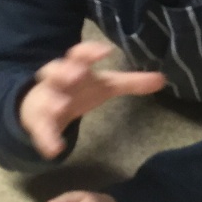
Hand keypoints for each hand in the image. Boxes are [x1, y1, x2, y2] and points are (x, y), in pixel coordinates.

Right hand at [18, 41, 165, 158]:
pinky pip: (41, 130)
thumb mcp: (105, 85)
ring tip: (62, 106)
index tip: (105, 50)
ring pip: (45, 98)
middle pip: (56, 70)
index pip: (80, 54)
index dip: (90, 51)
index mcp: (74, 67)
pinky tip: (55, 150)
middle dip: (65, 71)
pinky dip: (46, 139)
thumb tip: (163, 79)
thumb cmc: (79, 90)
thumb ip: (131, 82)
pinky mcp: (38, 122)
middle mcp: (56, 81)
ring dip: (53, 101)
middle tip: (77, 73)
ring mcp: (44, 100)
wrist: (43, 105)